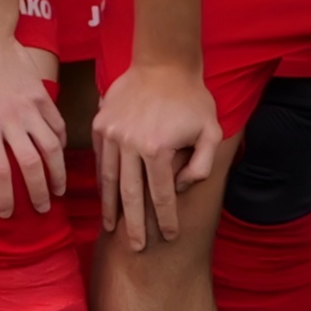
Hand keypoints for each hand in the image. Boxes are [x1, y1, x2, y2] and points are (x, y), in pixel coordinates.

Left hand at [0, 27, 75, 221]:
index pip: (0, 174)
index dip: (4, 198)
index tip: (5, 214)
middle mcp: (12, 121)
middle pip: (33, 166)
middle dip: (40, 193)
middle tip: (42, 209)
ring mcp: (30, 107)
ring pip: (52, 148)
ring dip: (58, 172)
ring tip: (59, 189)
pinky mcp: (41, 94)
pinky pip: (57, 124)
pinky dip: (61, 143)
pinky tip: (59, 154)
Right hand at [86, 56, 222, 246]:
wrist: (163, 62)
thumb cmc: (192, 99)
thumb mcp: (211, 132)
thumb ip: (200, 166)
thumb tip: (179, 188)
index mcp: (157, 150)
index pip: (162, 195)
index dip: (166, 219)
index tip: (169, 237)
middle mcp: (129, 145)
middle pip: (130, 196)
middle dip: (134, 226)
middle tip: (137, 248)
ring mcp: (111, 134)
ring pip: (108, 180)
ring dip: (110, 207)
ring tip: (111, 228)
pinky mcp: (99, 125)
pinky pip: (100, 159)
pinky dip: (102, 179)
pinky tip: (106, 195)